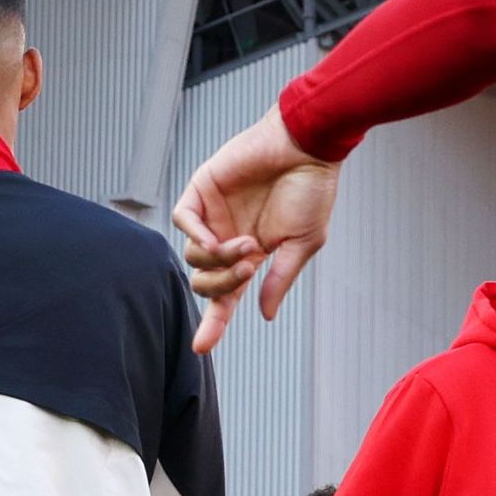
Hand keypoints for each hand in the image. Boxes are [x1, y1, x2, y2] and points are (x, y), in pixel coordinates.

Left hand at [173, 111, 340, 354]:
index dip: (214, 323)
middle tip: (250, 268)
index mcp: (252, 254)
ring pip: (192, 256)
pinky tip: (221, 236)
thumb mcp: (303, 243)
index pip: (227, 296)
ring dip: (218, 260)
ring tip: (248, 244)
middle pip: (204, 281)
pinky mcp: (202, 189)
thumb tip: (264, 314)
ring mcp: (213, 214)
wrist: (307, 147)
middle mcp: (228, 237)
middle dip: (223, 286)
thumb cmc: (312, 190)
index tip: (201, 348)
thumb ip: (279, 278)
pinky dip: (198, 236)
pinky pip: (183, 221)